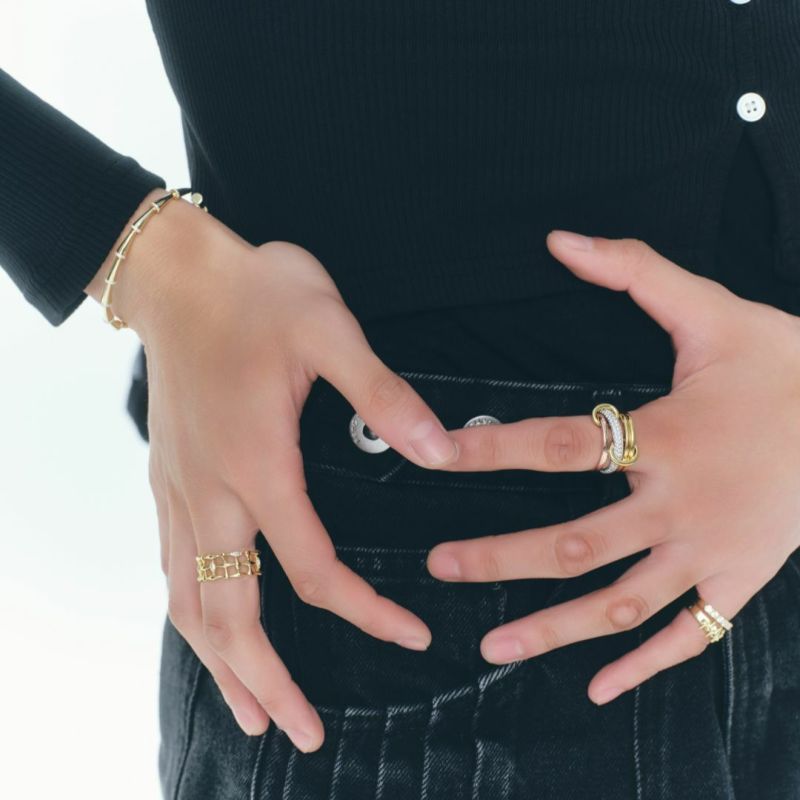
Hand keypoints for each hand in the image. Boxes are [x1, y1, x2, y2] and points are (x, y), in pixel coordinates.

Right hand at [86, 190, 459, 749]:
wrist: (178, 275)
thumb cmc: (255, 295)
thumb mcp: (329, 330)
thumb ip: (384, 394)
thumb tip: (439, 451)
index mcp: (258, 463)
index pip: (314, 569)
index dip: (366, 612)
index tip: (411, 634)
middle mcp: (210, 490)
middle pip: (231, 615)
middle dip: (267, 682)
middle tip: (302, 732)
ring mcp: (179, 488)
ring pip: (188, 603)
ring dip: (220, 665)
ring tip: (250, 712)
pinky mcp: (166, 477)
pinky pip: (170, 568)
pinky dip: (191, 617)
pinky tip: (208, 632)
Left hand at [426, 230, 799, 704]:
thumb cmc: (790, 363)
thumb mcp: (714, 309)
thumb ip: (634, 270)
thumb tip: (561, 241)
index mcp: (668, 437)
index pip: (560, 444)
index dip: (493, 450)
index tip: (436, 455)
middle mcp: (682, 504)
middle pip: (576, 541)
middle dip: (501, 556)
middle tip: (440, 567)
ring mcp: (712, 554)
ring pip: (620, 604)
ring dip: (553, 628)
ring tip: (493, 646)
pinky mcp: (740, 583)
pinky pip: (688, 638)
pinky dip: (643, 666)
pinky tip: (597, 688)